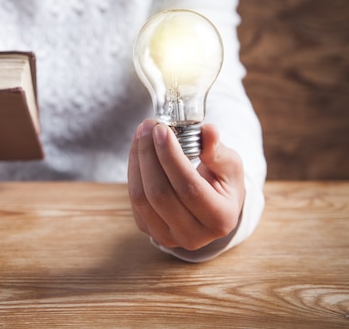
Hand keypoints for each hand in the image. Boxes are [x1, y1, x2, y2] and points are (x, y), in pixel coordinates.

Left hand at [128, 119, 244, 250]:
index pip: (188, 187)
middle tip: (148, 126)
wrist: (212, 208)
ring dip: (137, 160)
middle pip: (160, 193)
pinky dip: (133, 170)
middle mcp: (193, 235)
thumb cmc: (223, 184)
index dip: (171, 157)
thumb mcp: (229, 166)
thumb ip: (217, 150)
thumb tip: (207, 130)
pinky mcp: (149, 230)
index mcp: (220, 219)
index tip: (161, 130)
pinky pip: (134, 199)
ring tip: (141, 133)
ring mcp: (168, 237)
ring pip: (141, 197)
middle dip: (149, 154)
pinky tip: (139, 150)